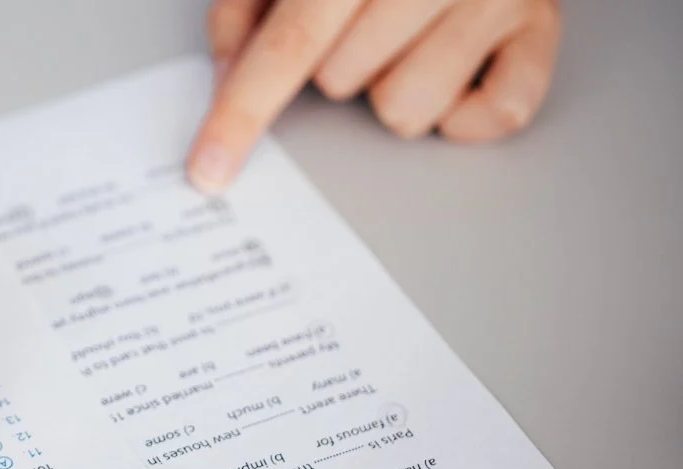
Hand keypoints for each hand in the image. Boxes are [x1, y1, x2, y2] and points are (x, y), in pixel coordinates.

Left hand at [188, 0, 561, 191]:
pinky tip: (454, 64)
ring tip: (408, 36)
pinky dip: (463, 112)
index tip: (210, 169)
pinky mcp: (543, 26)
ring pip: (406, 112)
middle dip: (336, 65)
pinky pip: (493, 117)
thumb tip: (227, 71)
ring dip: (394, 88)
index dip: (242, 110)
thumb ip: (246, 6)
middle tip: (360, 20)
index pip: (290, 41)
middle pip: (341, 81)